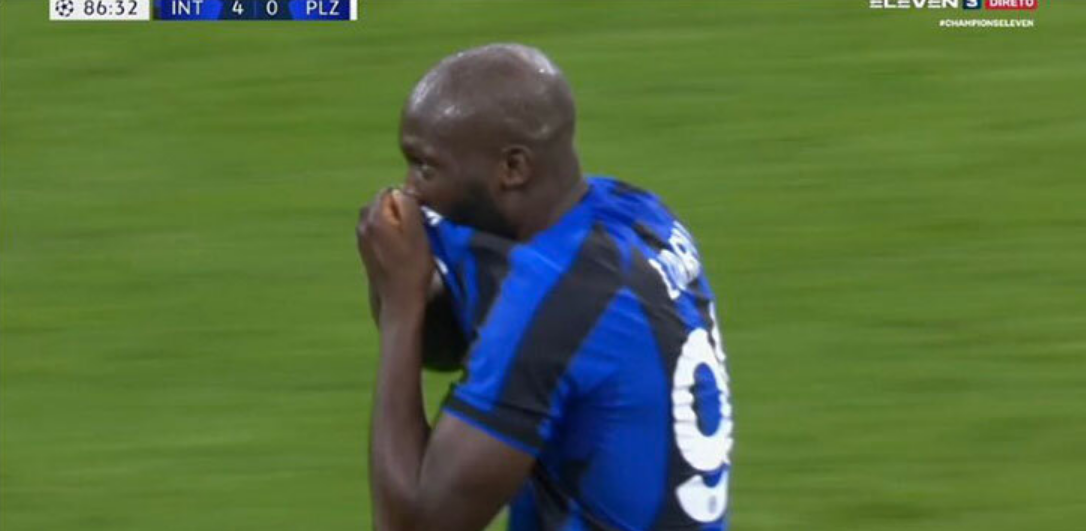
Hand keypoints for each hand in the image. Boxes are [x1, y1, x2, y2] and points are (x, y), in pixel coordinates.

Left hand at [357, 189, 433, 318]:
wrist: (400, 300)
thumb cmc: (413, 268)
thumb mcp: (417, 233)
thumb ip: (408, 206)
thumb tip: (401, 190)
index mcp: (375, 218)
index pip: (390, 191)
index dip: (406, 200)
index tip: (418, 217)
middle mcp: (363, 225)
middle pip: (381, 202)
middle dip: (397, 208)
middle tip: (414, 228)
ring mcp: (361, 238)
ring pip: (378, 215)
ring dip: (392, 220)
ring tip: (407, 238)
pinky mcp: (364, 249)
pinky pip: (375, 229)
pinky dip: (387, 231)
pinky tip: (398, 247)